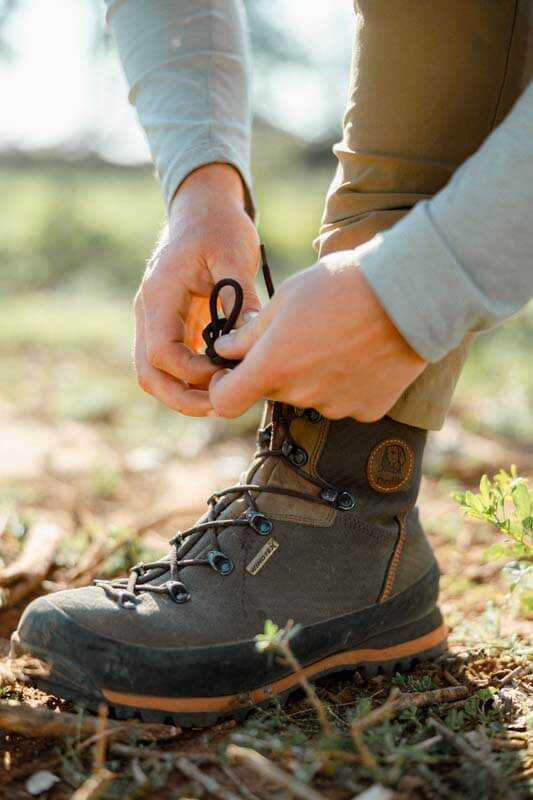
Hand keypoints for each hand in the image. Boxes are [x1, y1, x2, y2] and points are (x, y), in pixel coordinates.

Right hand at [134, 164, 259, 414]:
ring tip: (222, 401)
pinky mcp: (172, 327)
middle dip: (181, 397)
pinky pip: (173, 364)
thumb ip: (239, 295)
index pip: (161, 350)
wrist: (204, 212)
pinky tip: (222, 383)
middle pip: (149, 372)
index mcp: (159, 293)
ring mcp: (157, 321)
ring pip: (156, 374)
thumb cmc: (219, 227)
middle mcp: (149, 311)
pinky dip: (191, 381)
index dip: (190, 372)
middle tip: (219, 407)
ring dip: (184, 395)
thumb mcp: (233, 252)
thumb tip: (249, 337)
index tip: (225, 373)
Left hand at [209, 250, 426, 420]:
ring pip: (310, 395)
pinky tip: (362, 353)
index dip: (223, 387)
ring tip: (338, 337)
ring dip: (313, 375)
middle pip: (272, 391)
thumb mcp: (286, 298)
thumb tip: (227, 349)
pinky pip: (345, 400)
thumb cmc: (341, 286)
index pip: (226, 402)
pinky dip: (347, 383)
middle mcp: (300, 394)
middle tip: (300, 334)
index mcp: (273, 367)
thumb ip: (250, 333)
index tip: (230, 370)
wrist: (409, 295)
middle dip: (275, 368)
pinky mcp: (367, 410)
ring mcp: (336, 406)